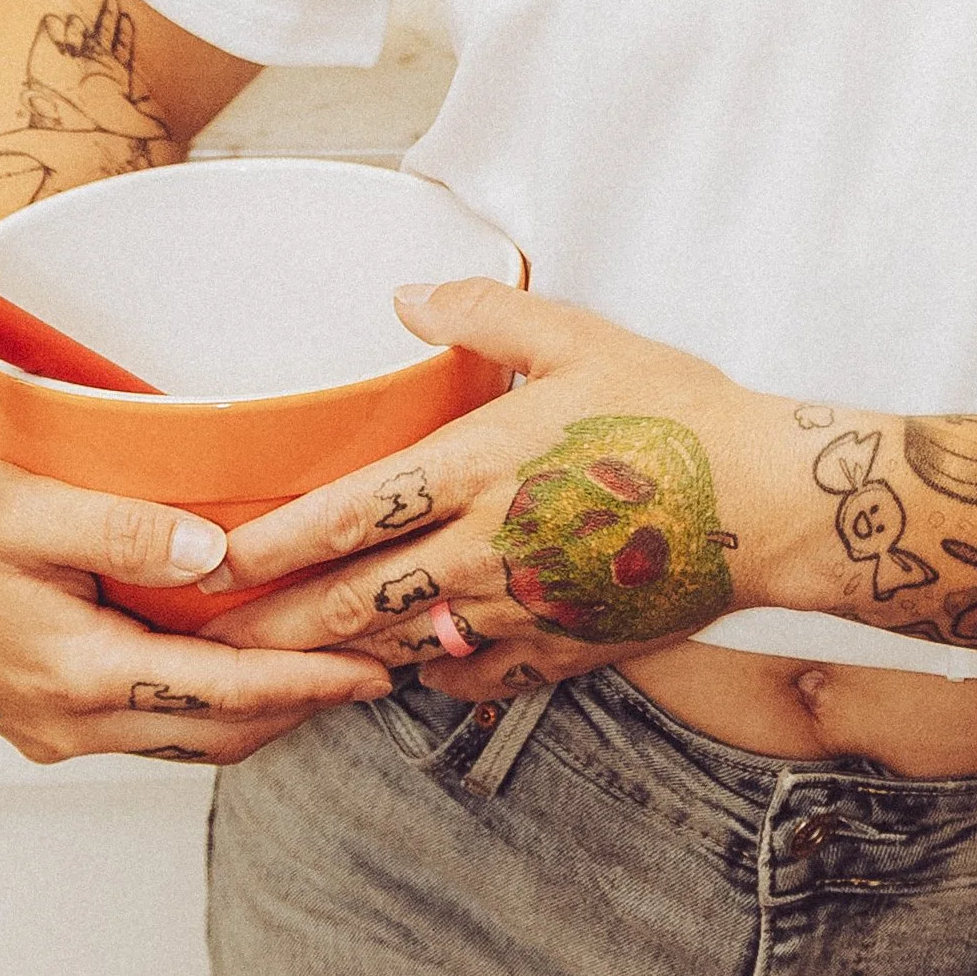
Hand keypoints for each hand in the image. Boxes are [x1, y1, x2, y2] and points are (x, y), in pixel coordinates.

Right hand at [0, 448, 390, 763]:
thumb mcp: (29, 507)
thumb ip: (126, 532)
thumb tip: (218, 554)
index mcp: (75, 672)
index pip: (222, 694)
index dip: (306, 683)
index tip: (372, 669)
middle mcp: (72, 721)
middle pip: (219, 734)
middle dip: (304, 706)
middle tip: (380, 668)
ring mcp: (60, 731)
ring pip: (189, 739)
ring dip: (264, 712)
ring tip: (334, 669)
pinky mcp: (53, 721)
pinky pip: (155, 729)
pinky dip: (214, 707)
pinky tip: (250, 667)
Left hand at [204, 278, 796, 697]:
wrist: (767, 502)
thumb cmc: (678, 412)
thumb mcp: (580, 335)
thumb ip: (485, 313)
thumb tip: (406, 294)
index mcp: (483, 466)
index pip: (351, 513)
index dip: (274, 543)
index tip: (215, 559)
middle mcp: (489, 549)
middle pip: (355, 602)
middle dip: (273, 626)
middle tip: (209, 640)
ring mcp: (523, 612)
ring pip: (403, 649)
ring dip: (333, 661)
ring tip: (275, 669)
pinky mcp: (562, 653)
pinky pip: (474, 681)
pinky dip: (426, 681)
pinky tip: (400, 676)